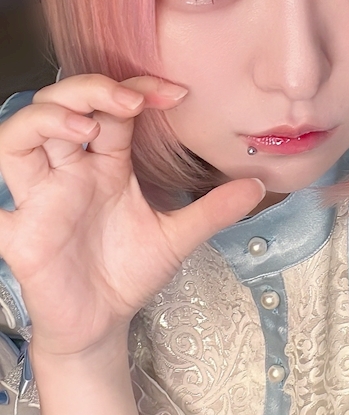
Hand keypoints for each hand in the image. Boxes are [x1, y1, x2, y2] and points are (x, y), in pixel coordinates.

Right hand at [0, 74, 263, 356]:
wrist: (101, 324)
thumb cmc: (128, 272)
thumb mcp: (177, 238)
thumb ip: (212, 210)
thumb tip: (259, 184)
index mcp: (104, 165)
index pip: (111, 109)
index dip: (137, 91)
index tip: (176, 94)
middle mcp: (68, 172)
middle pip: (57, 108)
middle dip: (88, 90)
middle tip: (129, 101)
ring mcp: (39, 200)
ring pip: (18, 140)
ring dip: (44, 121)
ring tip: (84, 128)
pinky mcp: (21, 237)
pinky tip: (5, 199)